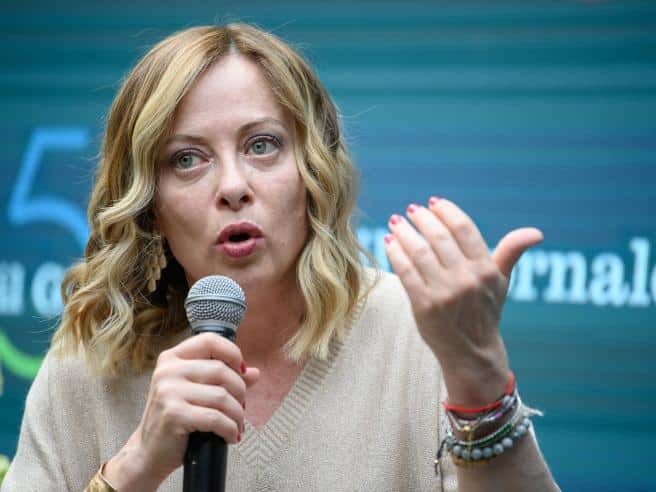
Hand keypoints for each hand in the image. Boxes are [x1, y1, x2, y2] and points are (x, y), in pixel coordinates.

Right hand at [103, 333, 259, 490]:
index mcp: (172, 358)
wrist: (148, 452)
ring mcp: (168, 391)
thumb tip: (254, 373)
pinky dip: (230, 429)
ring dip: (238, 414)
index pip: (210, 340)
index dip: (233, 353)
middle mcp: (167, 370)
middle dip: (240, 391)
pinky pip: (215, 418)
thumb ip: (224, 380)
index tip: (242, 371)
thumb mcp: (197, 393)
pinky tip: (231, 436)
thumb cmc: (176, 419)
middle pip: (221, 370)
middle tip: (241, 408)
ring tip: (238, 425)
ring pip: (222, 396)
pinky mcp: (173, 414)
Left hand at [384, 197, 542, 405]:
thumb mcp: (501, 282)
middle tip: (411, 210)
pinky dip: (395, 254)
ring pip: (419, 252)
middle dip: (422, 218)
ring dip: (404, 233)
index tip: (432, 202)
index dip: (446, 211)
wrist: (472, 353)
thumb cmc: (485, 311)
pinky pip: (406, 272)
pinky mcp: (424, 306)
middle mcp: (467, 279)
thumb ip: (511, 252)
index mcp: (486, 269)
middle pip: (438, 237)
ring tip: (396, 223)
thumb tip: (535, 233)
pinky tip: (389, 243)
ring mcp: (445, 293)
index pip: (464, 228)